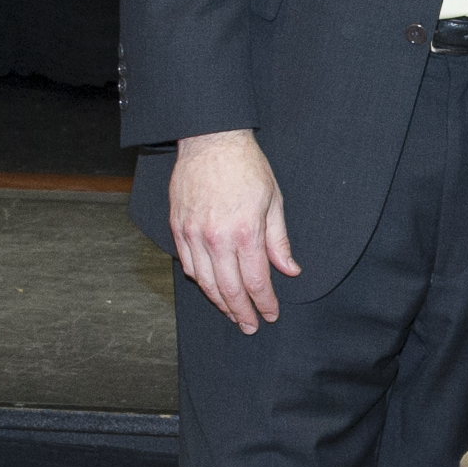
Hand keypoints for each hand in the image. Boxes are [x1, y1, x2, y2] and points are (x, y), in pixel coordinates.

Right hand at [168, 130, 297, 333]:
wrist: (210, 140)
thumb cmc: (246, 167)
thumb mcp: (274, 201)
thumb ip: (279, 241)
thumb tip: (290, 270)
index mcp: (245, 232)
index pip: (256, 281)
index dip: (264, 302)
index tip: (271, 314)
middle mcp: (216, 238)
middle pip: (229, 289)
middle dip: (242, 312)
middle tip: (250, 326)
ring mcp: (193, 234)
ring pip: (205, 282)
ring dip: (219, 302)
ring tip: (231, 314)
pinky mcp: (177, 227)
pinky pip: (188, 265)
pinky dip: (200, 281)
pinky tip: (211, 288)